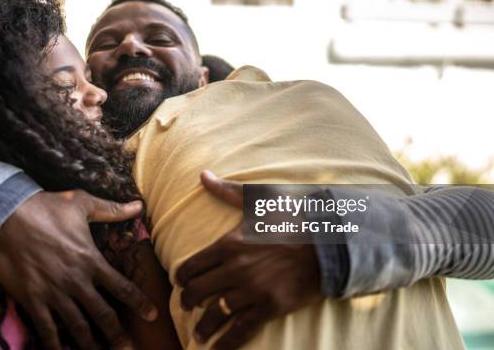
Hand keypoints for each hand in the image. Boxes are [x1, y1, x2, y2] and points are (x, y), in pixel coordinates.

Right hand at [0, 190, 157, 349]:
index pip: (122, 287)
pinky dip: (54, 345)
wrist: (4, 217)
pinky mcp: (33, 300)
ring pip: (78, 327)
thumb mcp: (81, 203)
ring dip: (92, 345)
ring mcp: (54, 293)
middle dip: (118, 335)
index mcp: (91, 260)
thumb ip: (111, 209)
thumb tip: (139, 205)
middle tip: (130, 349)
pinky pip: (46, 329)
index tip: (152, 315)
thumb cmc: (45, 208)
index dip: (139, 302)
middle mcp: (76, 281)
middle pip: (103, 314)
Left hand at [175, 171, 322, 349]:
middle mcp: (235, 269)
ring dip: (203, 325)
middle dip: (188, 300)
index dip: (182, 276)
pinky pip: (240, 329)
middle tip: (186, 305)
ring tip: (199, 333)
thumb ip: (227, 191)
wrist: (327, 242)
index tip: (180, 281)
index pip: (192, 266)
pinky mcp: (269, 307)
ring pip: (216, 312)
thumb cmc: (292, 219)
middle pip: (199, 290)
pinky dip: (225, 342)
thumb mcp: (258, 200)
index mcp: (228, 244)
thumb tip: (203, 175)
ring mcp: (252, 290)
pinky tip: (215, 349)